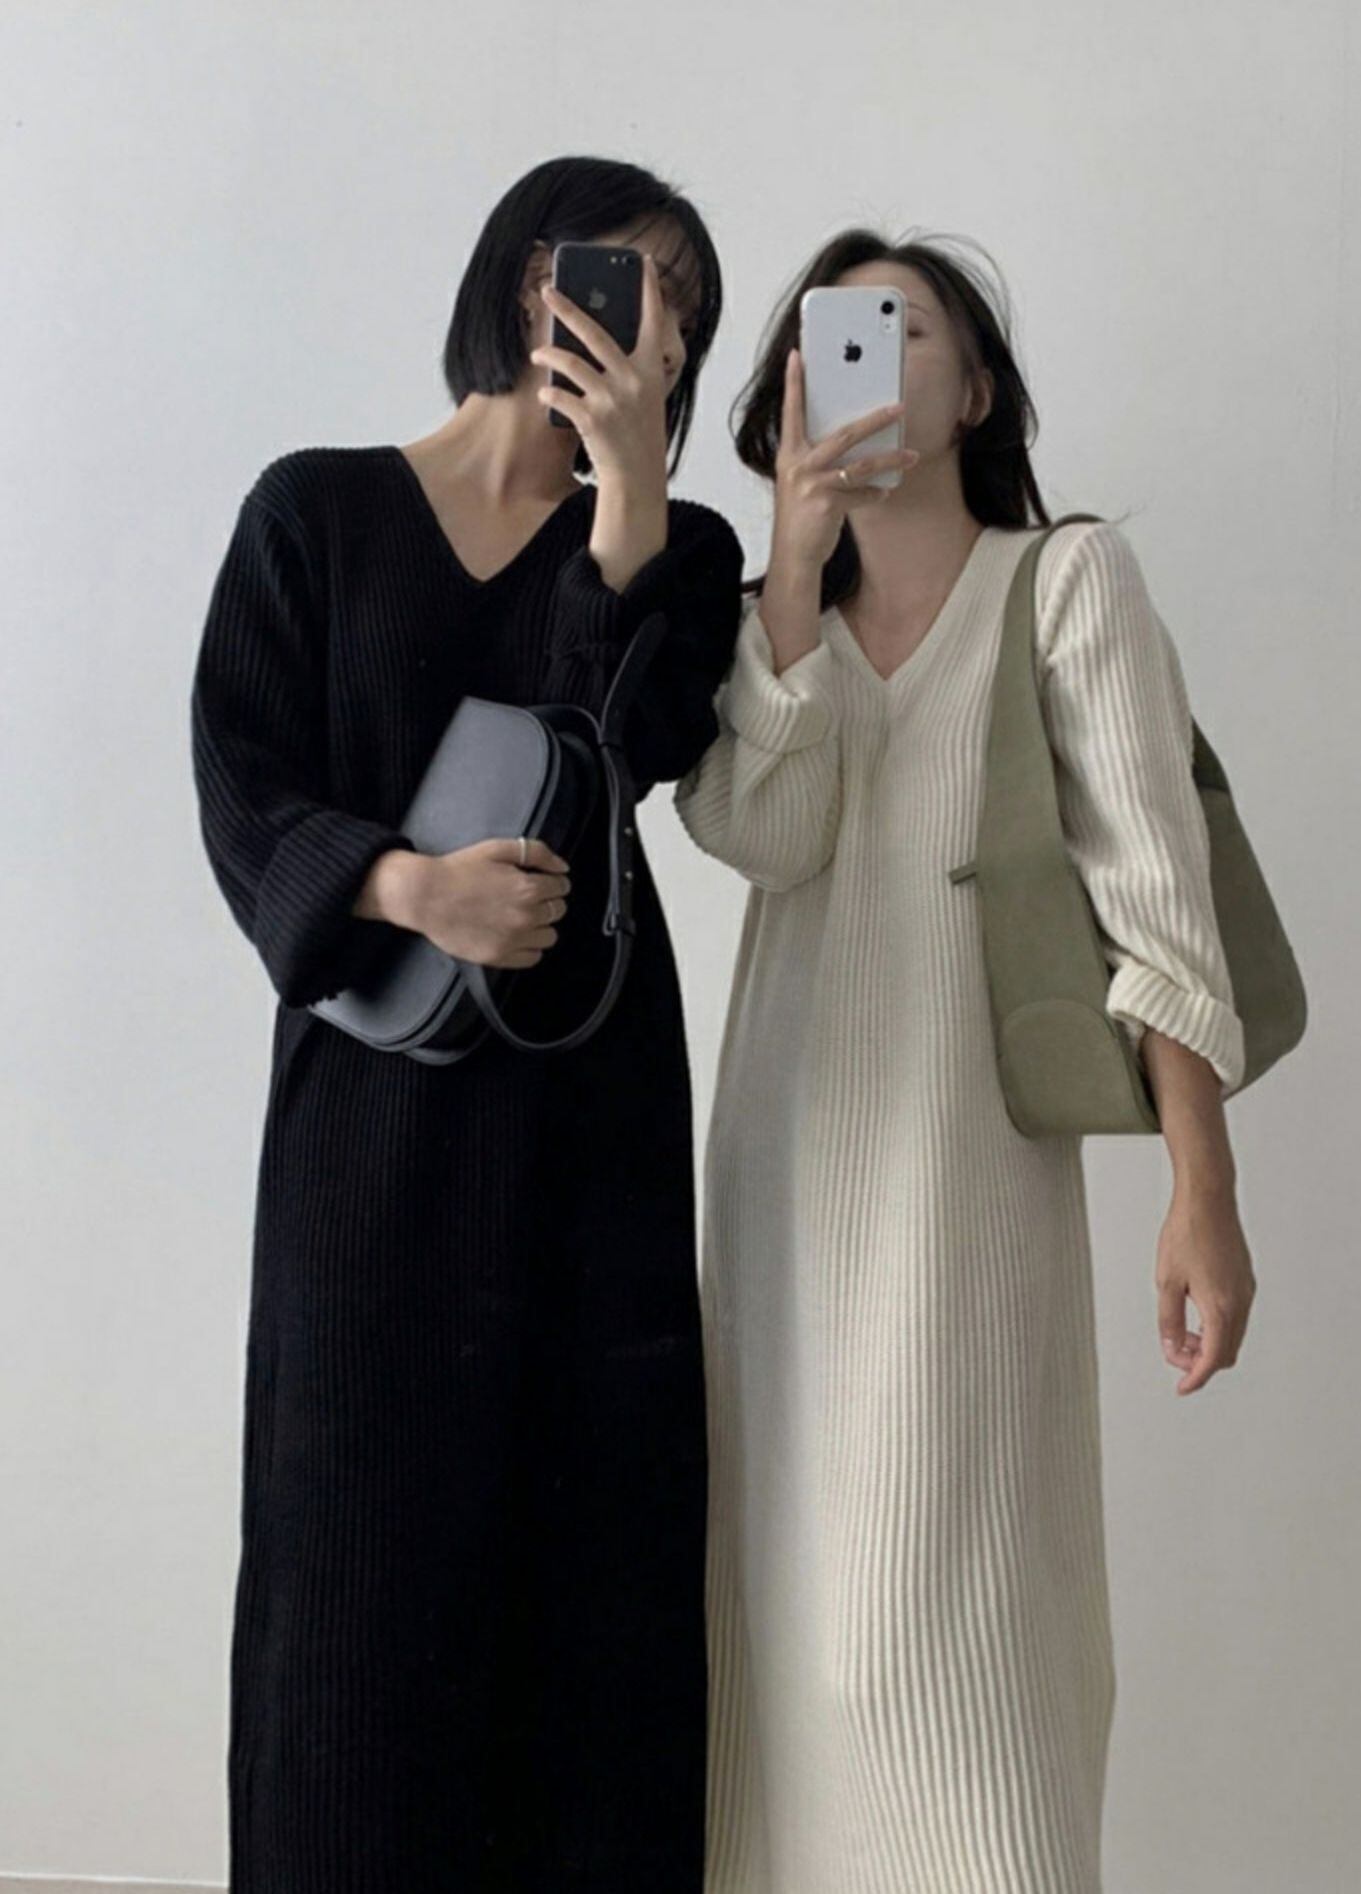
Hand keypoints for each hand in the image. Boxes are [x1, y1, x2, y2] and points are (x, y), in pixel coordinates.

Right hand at [407, 837, 571, 969]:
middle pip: (558, 911)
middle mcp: (525, 917)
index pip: (561, 888)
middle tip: (526, 896)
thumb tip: (563, 868)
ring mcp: (513, 940)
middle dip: (547, 901)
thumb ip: (536, 853)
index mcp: (528, 888)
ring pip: (550, 937)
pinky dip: (530, 947)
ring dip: (541, 925)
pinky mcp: (498, 957)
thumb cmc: (459, 869)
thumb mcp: (498, 849)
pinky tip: (515, 935)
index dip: (552, 881)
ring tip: (520, 916)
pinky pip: (533, 957)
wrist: (424, 895)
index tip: (540, 881)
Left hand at [530, 251, 669, 503]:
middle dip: (566, 308)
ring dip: (548, 355)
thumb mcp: (645, 395)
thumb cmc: (639, 432)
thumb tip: (592, 336)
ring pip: (569, 362)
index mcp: (651, 369)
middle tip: (548, 290)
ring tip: (538, 354)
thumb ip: (628, 366)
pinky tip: (544, 395)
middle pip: (594, 332)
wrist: (638, 475)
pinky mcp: (592, 419)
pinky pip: (560, 396)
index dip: (648, 289)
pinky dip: (549, 394)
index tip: (640, 261)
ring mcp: (612, 399)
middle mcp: (633, 379)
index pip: (653, 320)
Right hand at [769, 346, 918, 571]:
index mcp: (789, 454)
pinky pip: (861, 494)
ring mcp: (812, 484)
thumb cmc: (800, 516)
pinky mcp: (826, 504)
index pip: (792, 411)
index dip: (794, 383)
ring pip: (861, 464)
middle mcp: (798, 465)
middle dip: (875, 419)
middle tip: (899, 407)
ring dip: (891, 460)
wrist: (793, 555)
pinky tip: (884, 493)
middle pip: (844, 433)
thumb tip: (854, 441)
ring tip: (910, 457)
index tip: (798, 356)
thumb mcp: (802, 482)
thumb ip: (819, 459)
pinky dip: (876, 494)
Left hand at [1155, 1187, 1257, 1394]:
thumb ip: (1169, 1320)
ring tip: (1182, 1334)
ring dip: (1209, 1343)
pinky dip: (1217, 1326)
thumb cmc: (1186, 1233)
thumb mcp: (1167, 1281)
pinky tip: (1195, 1314)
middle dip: (1201, 1362)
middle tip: (1175, 1355)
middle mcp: (1240, 1302)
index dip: (1196, 1378)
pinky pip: (1235, 1316)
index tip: (1182, 1388)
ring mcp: (1246, 1290)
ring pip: (1233, 1335)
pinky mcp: (1244, 1280)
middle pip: (1226, 1352)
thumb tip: (1172, 1348)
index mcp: (1221, 1307)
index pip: (1213, 1359)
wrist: (1208, 1199)